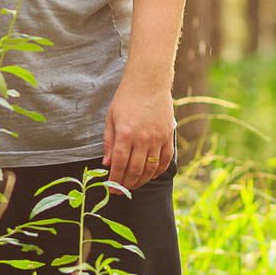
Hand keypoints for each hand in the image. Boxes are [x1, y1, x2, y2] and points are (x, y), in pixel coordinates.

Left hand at [102, 74, 174, 190]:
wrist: (148, 82)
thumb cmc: (126, 99)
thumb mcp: (111, 118)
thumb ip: (109, 143)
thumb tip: (107, 164)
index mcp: (125, 134)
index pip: (119, 165)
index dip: (115, 180)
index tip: (111, 188)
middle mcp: (142, 139)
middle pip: (134, 170)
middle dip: (126, 184)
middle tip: (120, 191)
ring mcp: (157, 139)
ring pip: (150, 169)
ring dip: (141, 181)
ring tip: (133, 186)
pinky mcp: (168, 137)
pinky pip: (165, 161)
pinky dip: (158, 172)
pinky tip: (150, 176)